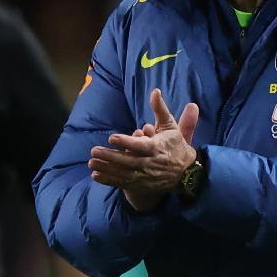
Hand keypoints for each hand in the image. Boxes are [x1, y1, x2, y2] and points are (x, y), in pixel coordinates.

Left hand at [89, 88, 199, 211]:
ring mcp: (145, 176)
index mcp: (157, 147)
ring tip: (91, 162)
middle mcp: (150, 163)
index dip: (126, 142)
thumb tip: (155, 91)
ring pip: (123, 173)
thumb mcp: (170, 125)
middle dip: (110, 156)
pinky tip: (95, 175)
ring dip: (106, 168)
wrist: (186, 172)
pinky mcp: (141, 185)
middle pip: (128, 161)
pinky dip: (109, 180)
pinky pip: (123, 183)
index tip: (111, 138)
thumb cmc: (175, 145)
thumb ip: (160, 109)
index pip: (140, 145)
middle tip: (94, 150)